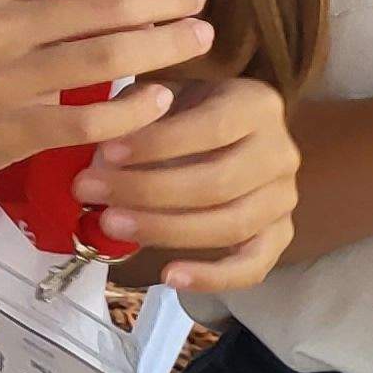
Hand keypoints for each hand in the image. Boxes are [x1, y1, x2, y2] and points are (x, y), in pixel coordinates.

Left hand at [77, 76, 298, 294]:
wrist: (223, 136)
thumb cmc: (181, 112)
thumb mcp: (160, 96)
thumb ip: (137, 111)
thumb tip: (102, 143)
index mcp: (256, 106)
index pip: (210, 128)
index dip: (156, 144)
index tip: (103, 153)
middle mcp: (281, 152)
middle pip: (217, 183)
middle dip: (146, 190)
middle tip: (88, 191)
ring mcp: (284, 197)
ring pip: (231, 225)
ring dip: (165, 230)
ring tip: (109, 225)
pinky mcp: (279, 235)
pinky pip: (253, 266)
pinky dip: (213, 277)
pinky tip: (168, 277)